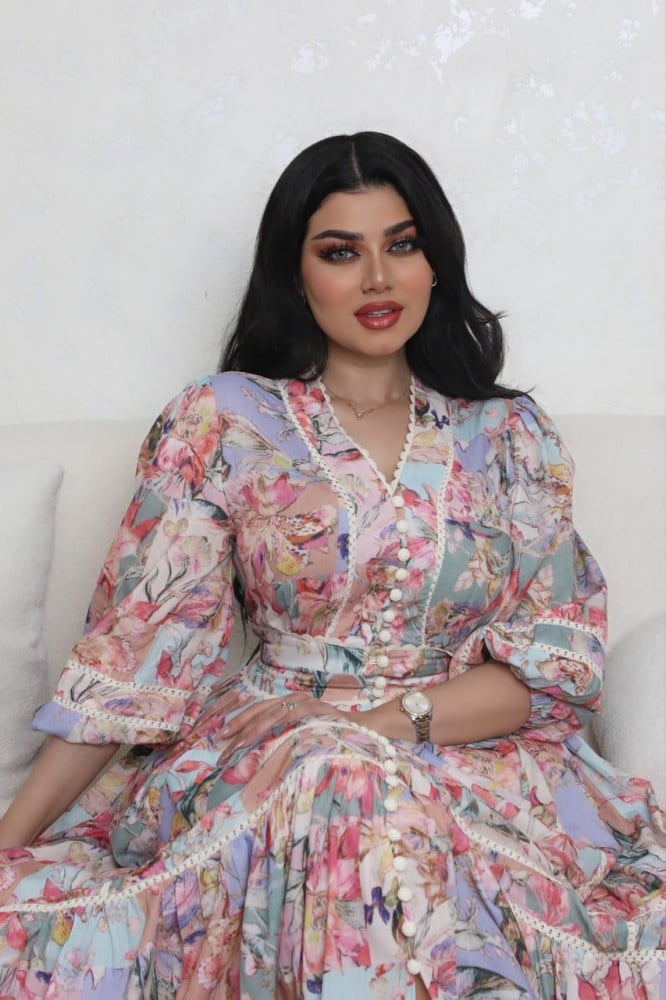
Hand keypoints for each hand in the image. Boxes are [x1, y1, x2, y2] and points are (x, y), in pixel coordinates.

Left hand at [219, 692, 353, 746]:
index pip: (260, 708)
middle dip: (240, 725)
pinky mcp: (318, 711)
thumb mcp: (303, 735)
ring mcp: (307, 703)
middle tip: (222, 739)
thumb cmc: (331, 735)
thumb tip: (258, 750)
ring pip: (273, 713)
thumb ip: (285, 736)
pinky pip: (294, 716)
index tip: (222, 735)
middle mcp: (297, 698)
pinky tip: (266, 733)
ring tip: (238, 742)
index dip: (240, 720)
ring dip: (254, 728)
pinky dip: (279, 725)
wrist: (363, 730)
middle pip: (261, 709)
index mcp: (291, 703)